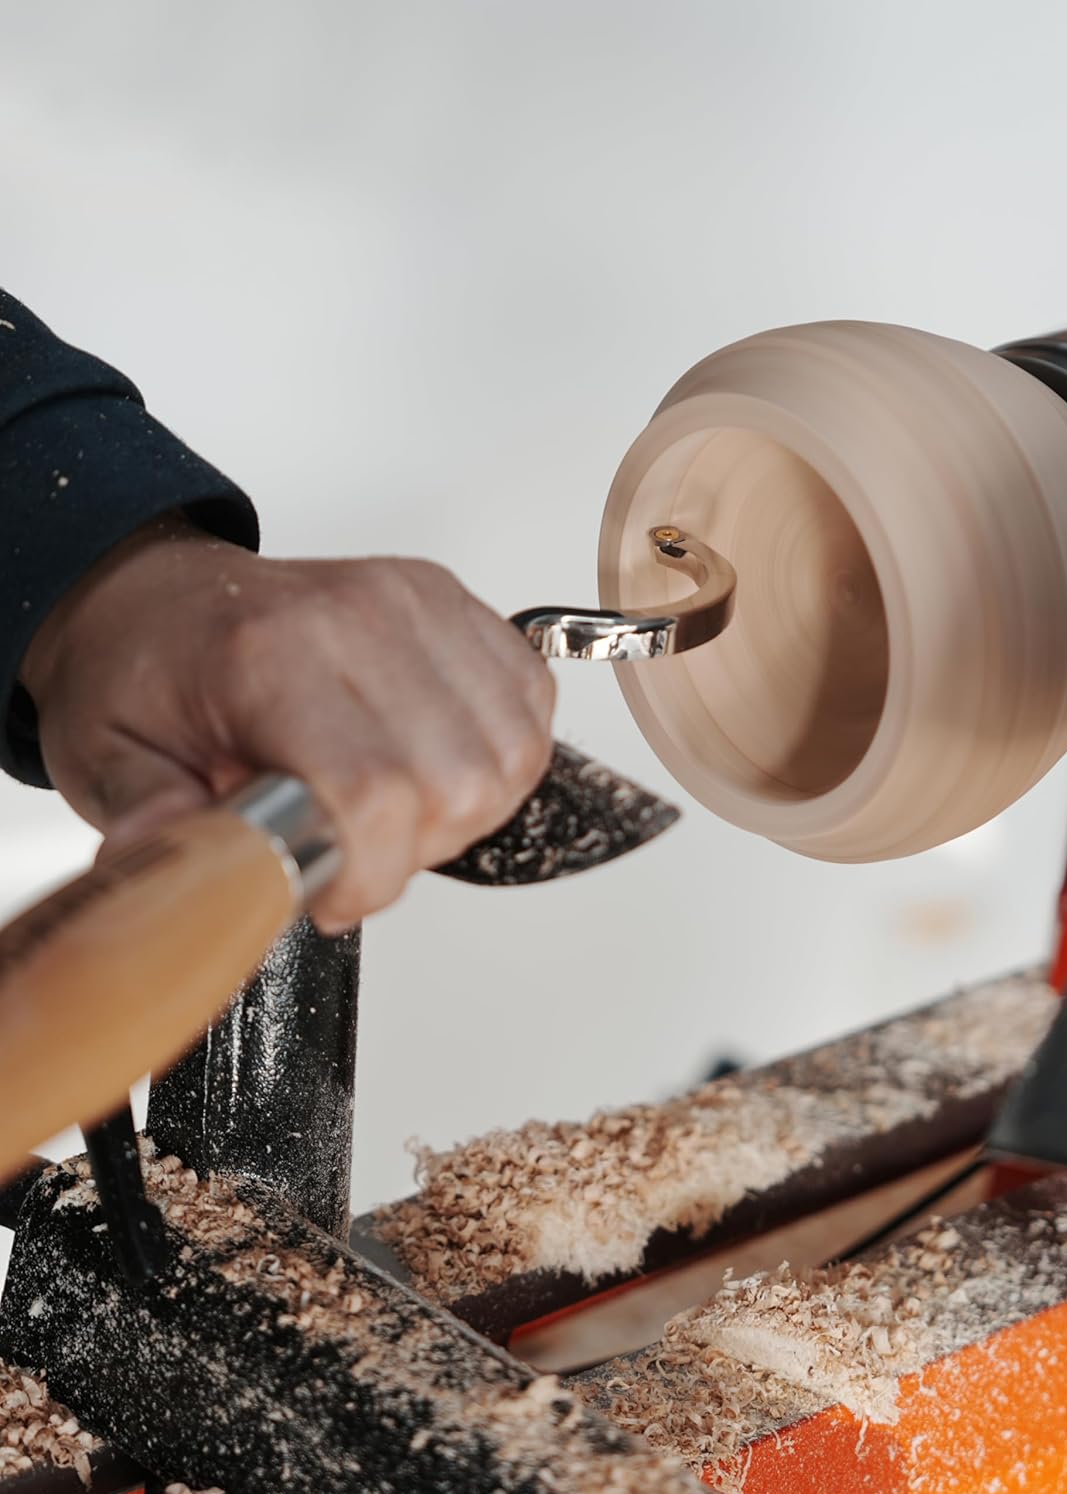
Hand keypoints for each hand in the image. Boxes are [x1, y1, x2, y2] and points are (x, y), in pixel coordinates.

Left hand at [20, 516, 555, 931]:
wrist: (164, 598)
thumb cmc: (147, 669)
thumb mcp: (106, 758)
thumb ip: (152, 825)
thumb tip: (196, 885)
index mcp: (268, 655)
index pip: (375, 790)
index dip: (371, 871)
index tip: (332, 895)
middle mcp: (360, 617)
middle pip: (458, 781)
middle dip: (416, 849)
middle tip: (356, 853)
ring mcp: (420, 604)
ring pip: (510, 751)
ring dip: (467, 808)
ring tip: (397, 811)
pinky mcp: (457, 605)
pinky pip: (531, 701)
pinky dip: (502, 755)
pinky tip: (437, 765)